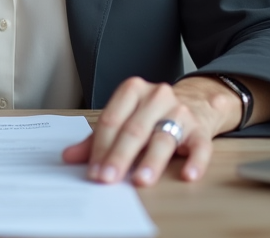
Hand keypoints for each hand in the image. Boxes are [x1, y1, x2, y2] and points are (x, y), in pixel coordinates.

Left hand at [61, 76, 241, 185]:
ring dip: (151, 161)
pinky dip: (195, 161)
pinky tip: (188, 174)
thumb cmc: (149, 115)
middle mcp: (157, 97)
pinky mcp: (200, 129)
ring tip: (141, 179)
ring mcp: (180, 112)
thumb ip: (96, 139)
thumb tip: (69, 156)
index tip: (94, 171)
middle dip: (119, 156)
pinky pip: (200, 146)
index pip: (112, 120)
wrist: (193, 103)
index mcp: (132, 90)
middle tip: (108, 178)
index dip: (101, 147)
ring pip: (164, 137)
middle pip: (134, 129)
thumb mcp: (122, 120)